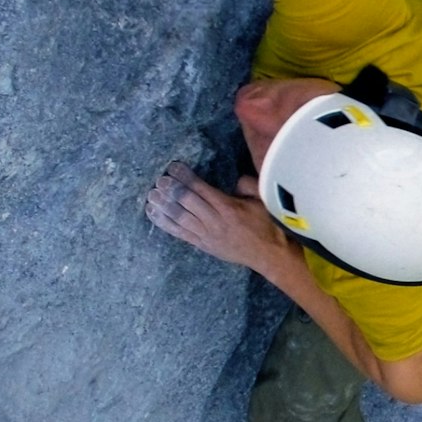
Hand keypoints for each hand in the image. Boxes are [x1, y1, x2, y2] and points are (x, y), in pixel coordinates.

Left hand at [144, 163, 286, 273]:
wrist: (270, 255)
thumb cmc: (267, 226)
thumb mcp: (262, 200)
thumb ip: (247, 186)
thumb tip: (234, 180)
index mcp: (227, 207)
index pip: (200, 189)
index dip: (185, 177)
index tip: (173, 167)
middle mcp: (213, 221)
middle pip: (186, 202)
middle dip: (171, 190)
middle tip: (158, 180)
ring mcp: (206, 235)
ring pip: (179, 218)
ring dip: (163, 206)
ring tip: (151, 195)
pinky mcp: (202, 245)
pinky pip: (179, 233)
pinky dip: (165, 223)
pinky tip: (153, 214)